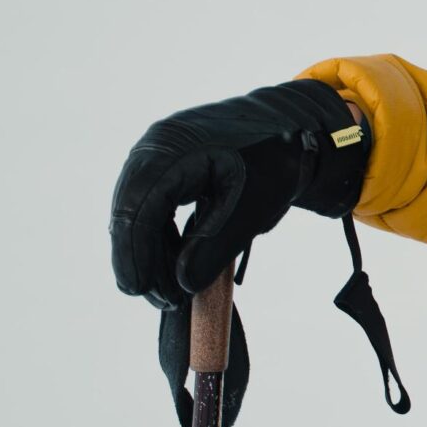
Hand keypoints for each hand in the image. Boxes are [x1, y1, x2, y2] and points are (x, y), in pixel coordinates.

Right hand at [109, 80, 371, 308]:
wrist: (295, 125)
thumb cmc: (277, 158)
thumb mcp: (254, 206)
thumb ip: (217, 246)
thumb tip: (182, 285)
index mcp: (173, 149)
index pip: (138, 209)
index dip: (135, 255)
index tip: (141, 291)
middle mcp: (156, 149)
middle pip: (131, 213)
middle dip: (142, 261)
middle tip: (165, 301)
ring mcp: (159, 157)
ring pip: (139, 214)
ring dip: (152, 254)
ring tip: (172, 293)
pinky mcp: (168, 169)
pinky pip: (153, 208)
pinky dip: (161, 238)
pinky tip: (175, 266)